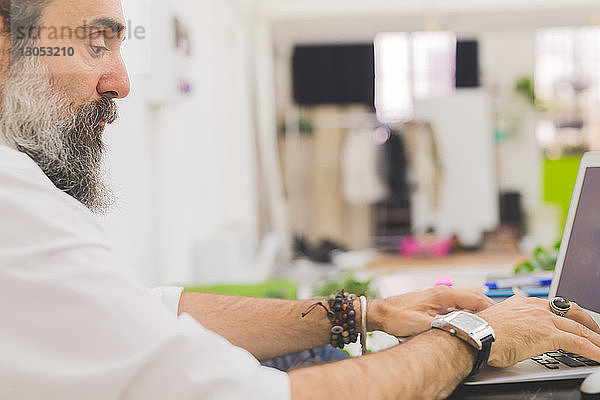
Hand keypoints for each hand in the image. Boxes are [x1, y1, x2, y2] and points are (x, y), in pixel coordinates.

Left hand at [369, 286, 494, 336]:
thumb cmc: (396, 316)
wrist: (380, 313)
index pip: (473, 296)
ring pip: (464, 301)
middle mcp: (441, 292)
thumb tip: (459, 330)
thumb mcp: (420, 324)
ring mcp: (437, 296)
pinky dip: (465, 311)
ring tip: (487, 321)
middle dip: (486, 307)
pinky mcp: (433, 303)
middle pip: (471, 296)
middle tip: (499, 319)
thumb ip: (441, 325)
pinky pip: (456, 305)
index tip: (501, 315)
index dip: (489, 306)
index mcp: (442, 294)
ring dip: (476, 309)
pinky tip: (467, 321)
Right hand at [478, 295, 599, 366]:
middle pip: (572, 312)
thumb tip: (517, 336)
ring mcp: (542, 319)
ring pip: (579, 328)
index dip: (569, 314)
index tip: (575, 320)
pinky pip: (579, 343)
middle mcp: (535, 306)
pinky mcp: (548, 334)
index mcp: (523, 302)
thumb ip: (514, 323)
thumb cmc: (480, 333)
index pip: (554, 305)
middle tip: (597, 332)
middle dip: (589, 322)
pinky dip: (594, 350)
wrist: (475, 335)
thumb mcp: (500, 322)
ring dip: (595, 339)